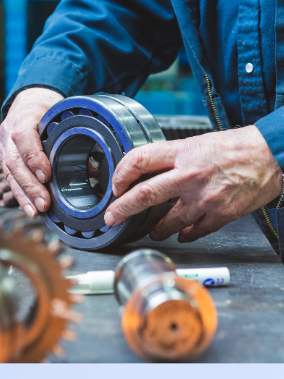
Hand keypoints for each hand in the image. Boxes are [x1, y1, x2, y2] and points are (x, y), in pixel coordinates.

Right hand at [0, 88, 63, 218]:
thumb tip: (93, 170)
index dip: (33, 157)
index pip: (23, 137)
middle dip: (30, 186)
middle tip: (44, 203)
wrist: (26, 102)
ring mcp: (2, 146)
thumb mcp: (62, 115)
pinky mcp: (1, 158)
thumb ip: (74, 140)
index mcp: (24, 116)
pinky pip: (8, 179)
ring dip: (24, 196)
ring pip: (9, 174)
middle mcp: (8, 133)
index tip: (46, 175)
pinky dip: (20, 195)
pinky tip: (30, 208)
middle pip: (14, 163)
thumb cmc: (47, 110)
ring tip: (36, 211)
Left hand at [104, 126, 283, 242]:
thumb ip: (172, 159)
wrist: (274, 154)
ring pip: (167, 222)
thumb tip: (145, 175)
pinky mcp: (220, 214)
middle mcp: (190, 175)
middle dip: (121, 209)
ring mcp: (205, 198)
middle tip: (111, 218)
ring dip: (156, 229)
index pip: (139, 160)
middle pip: (144, 195)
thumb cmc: (237, 148)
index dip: (121, 174)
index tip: (116, 186)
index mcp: (183, 153)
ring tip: (153, 230)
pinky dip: (184, 234)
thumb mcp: (198, 143)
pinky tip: (181, 233)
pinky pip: (193, 231)